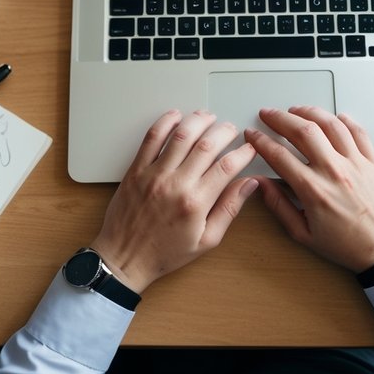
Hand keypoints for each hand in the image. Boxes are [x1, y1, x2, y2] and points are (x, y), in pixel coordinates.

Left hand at [91, 109, 258, 293]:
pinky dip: (165, 122)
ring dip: (198, 121)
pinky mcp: (136, 170)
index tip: (249, 149)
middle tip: (232, 130)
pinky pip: (151, 138)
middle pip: (207, 145)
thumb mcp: (207, 240)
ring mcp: (154, 174)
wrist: (125, 258)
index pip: (227, 166)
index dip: (243, 153)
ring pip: (181, 136)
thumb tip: (249, 185)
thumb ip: (229, 209)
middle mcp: (176, 184)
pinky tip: (175, 116)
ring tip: (209, 117)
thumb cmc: (165, 253)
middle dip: (225, 131)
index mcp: (196, 203)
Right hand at [246, 106, 373, 272]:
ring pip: (330, 124)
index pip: (279, 155)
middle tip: (268, 114)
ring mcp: (355, 163)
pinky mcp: (372, 162)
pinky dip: (344, 120)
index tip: (253, 135)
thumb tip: (260, 185)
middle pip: (302, 131)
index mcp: (314, 190)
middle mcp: (334, 172)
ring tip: (295, 110)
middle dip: (279, 118)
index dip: (261, 141)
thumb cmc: (345, 245)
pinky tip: (333, 117)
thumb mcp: (303, 233)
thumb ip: (279, 206)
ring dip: (309, 112)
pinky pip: (358, 132)